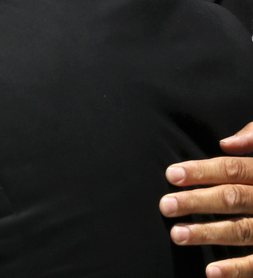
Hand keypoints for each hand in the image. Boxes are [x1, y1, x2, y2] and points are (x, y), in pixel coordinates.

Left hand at [161, 122, 252, 276]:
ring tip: (177, 234)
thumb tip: (225, 143)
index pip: (233, 169)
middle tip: (165, 205)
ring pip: (242, 230)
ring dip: (208, 234)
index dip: (202, 171)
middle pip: (233, 198)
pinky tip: (211, 271)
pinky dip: (237, 269)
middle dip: (197, 202)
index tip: (171, 174)